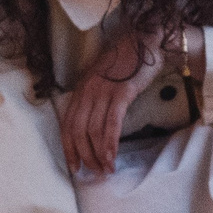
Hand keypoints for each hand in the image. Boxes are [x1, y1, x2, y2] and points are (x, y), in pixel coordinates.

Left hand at [58, 29, 163, 179]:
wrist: (145, 39)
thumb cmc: (126, 61)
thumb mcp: (102, 79)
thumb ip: (95, 98)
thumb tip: (95, 126)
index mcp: (81, 89)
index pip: (67, 125)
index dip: (69, 149)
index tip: (75, 167)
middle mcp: (88, 91)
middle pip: (78, 131)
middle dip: (85, 156)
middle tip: (95, 173)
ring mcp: (103, 91)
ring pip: (94, 130)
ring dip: (99, 155)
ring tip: (106, 170)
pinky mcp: (121, 92)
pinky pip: (111, 123)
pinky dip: (110, 143)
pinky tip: (112, 157)